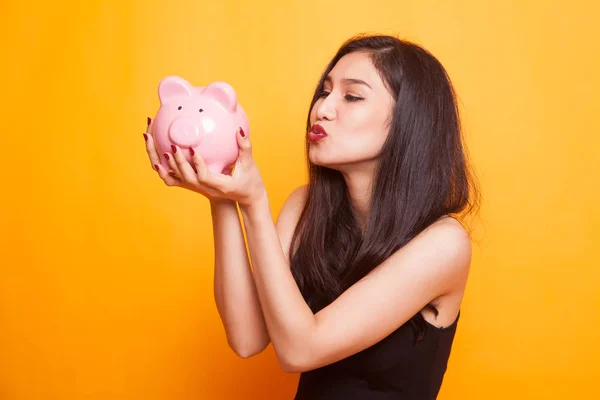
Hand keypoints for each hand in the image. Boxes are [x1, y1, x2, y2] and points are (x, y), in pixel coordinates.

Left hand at [143, 118, 265, 205]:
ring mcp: (196, 186)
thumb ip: (245, 147)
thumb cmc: (250, 182)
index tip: (192, 150)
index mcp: (218, 185)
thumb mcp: (249, 165)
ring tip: (150, 137)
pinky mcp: (192, 183)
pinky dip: (162, 165)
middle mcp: (203, 187)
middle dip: (174, 160)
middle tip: (169, 144)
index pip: (202, 177)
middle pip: (182, 177)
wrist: (245, 196)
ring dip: (160, 159)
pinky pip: (173, 175)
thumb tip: (239, 130)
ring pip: (172, 175)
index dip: (196, 164)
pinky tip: (156, 148)